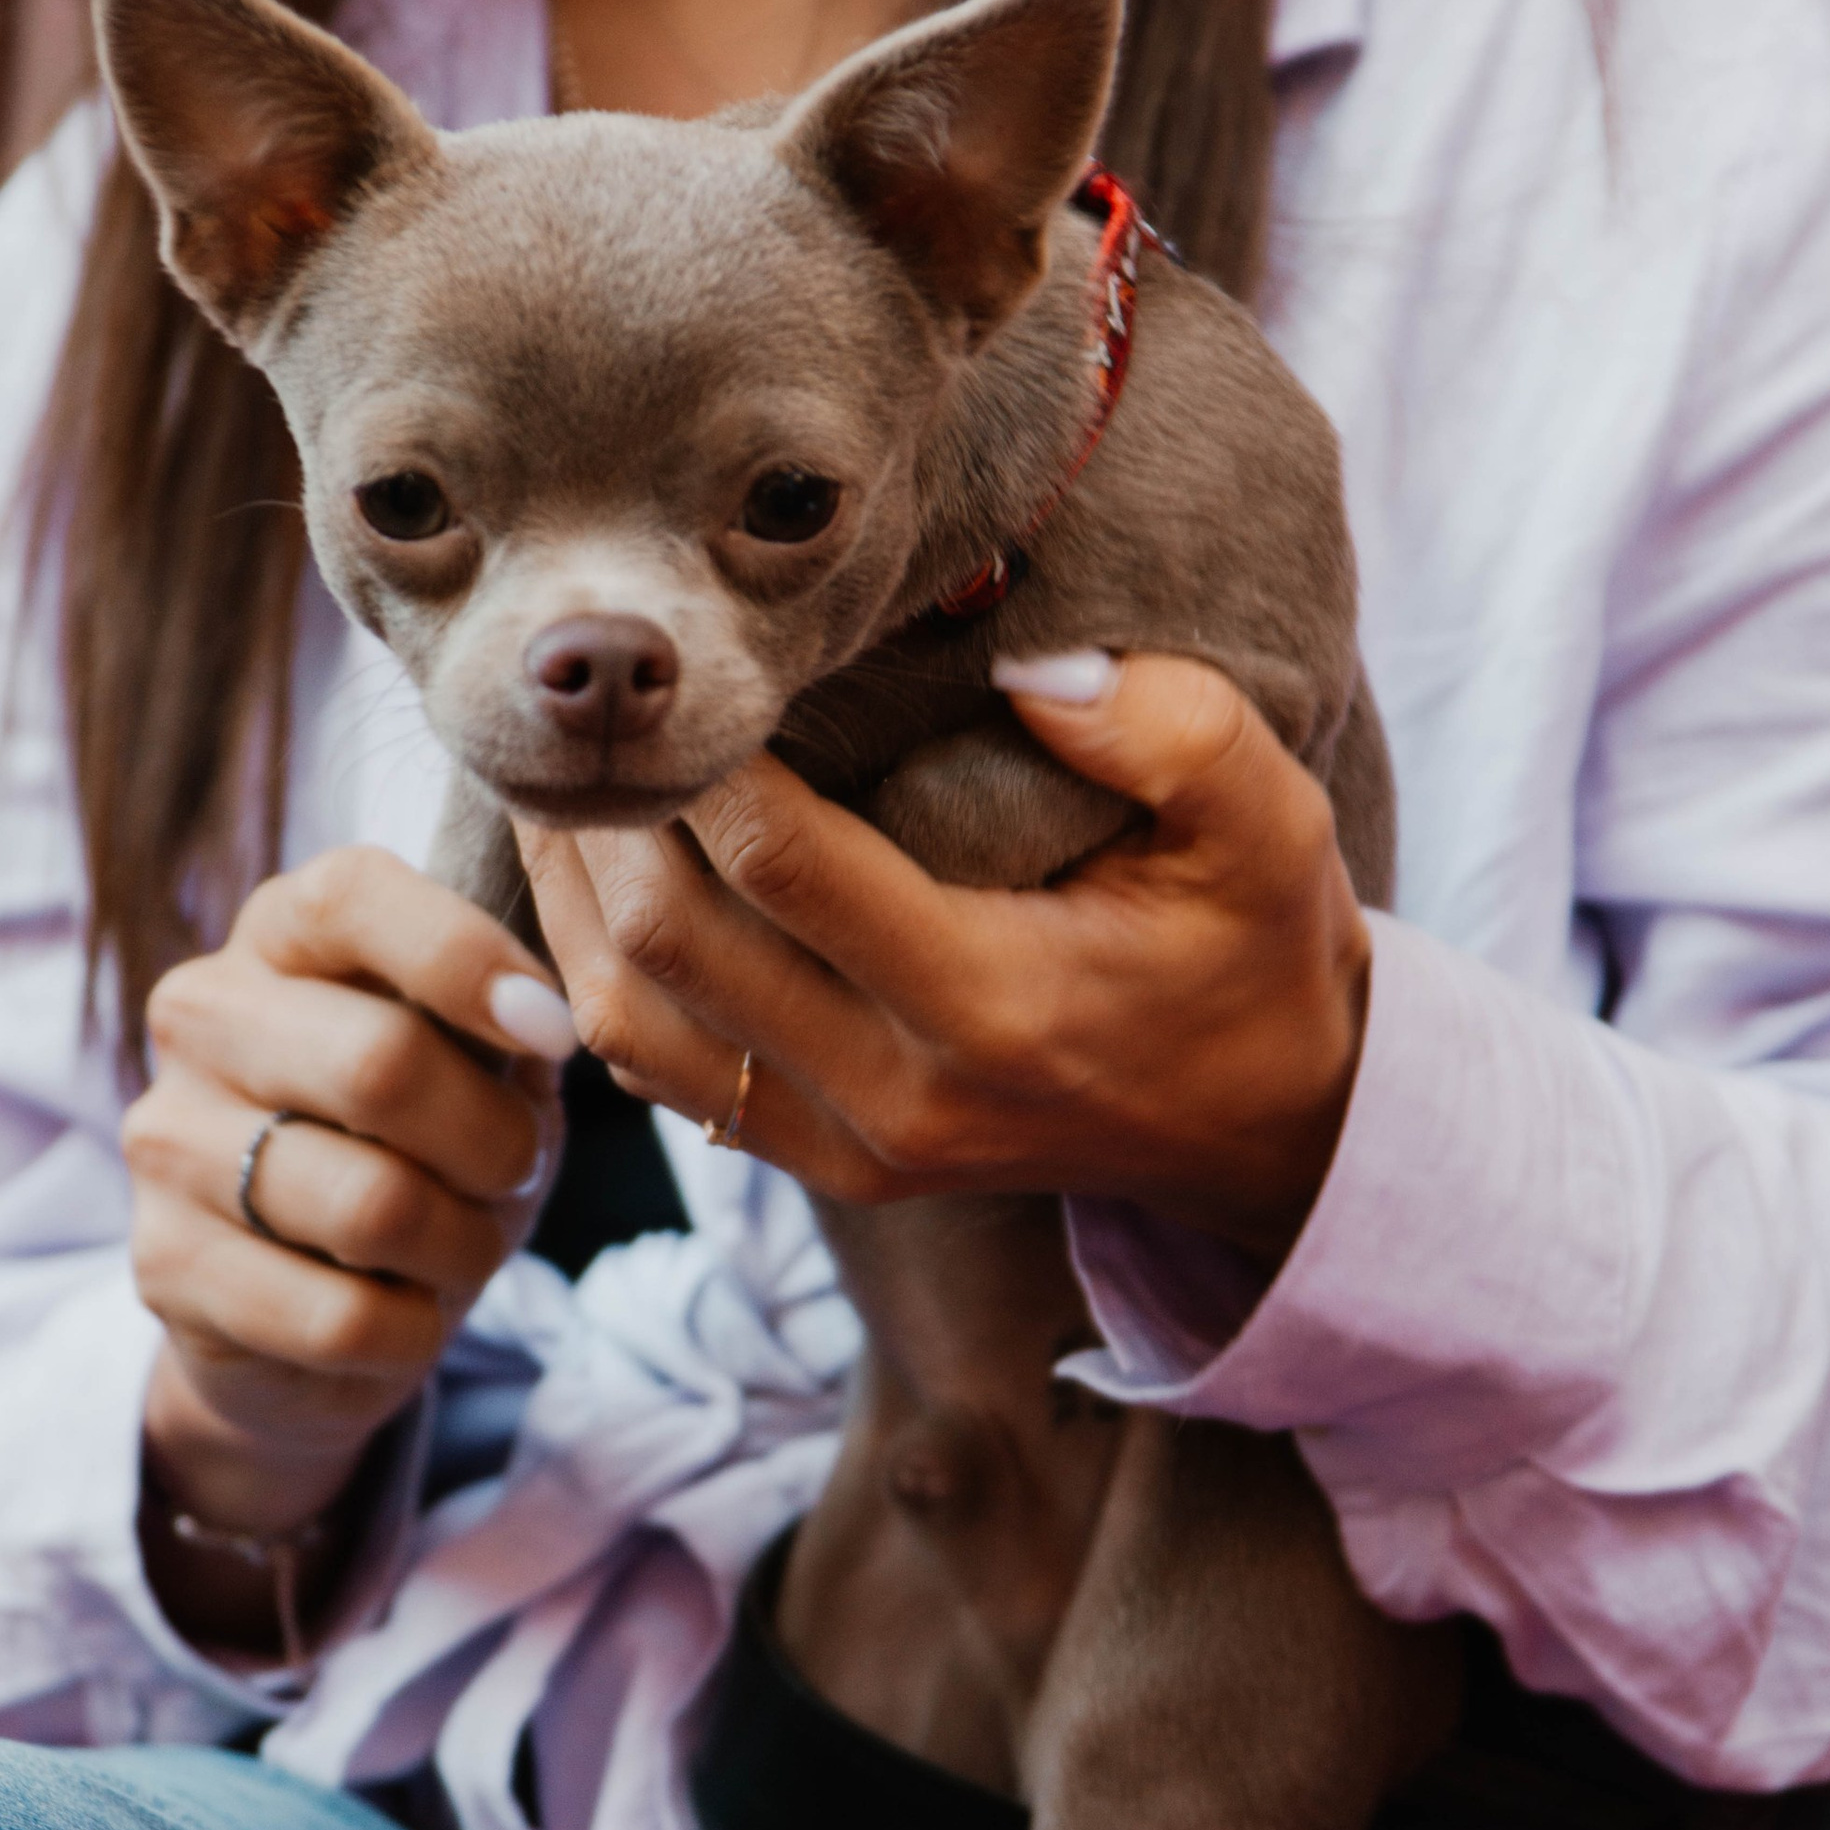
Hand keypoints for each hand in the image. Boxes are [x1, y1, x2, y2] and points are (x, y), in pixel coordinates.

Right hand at [123, 846, 574, 1549]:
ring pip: (369, 1205)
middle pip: (378, 1062)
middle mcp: (202, 1015)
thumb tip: (540, 1024)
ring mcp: (167, 1140)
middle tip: (515, 1171)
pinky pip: (338, 1317)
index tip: (553, 1034)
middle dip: (492, 1141)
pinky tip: (399, 1313)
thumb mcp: (479, 1068)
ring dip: (461, 1245)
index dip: (467, 960)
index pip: (353, 896)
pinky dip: (410, 1330)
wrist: (304, 1311)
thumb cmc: (415, 1152)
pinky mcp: (164, 1264)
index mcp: (280, 934)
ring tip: (462, 1247)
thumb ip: (503, 1025)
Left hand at [518, 653, 1369, 1265]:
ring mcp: (850, 1148)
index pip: (782, 866)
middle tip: (588, 712)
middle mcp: (901, 1098)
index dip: (707, 758)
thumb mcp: (1268, 821)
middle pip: (669, 942)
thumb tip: (1024, 666)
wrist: (1265, 1121)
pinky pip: (655, 1072)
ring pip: (628, 1019)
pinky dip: (595, 970)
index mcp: (996, 1006)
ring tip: (562, 779)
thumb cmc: (1252, 947)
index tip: (687, 668)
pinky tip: (592, 874)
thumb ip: (1170, 729)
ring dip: (570, 894)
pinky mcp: (823, 1164)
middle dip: (608, 815)